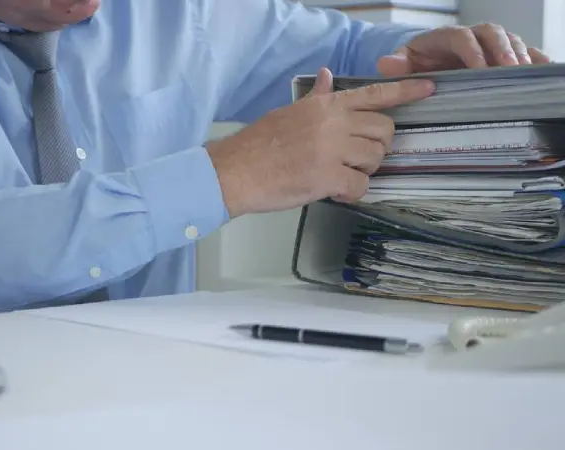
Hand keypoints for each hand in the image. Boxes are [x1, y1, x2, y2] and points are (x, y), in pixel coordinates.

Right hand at [207, 67, 434, 217]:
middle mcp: (333, 123)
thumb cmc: (258, 145)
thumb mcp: (289, 113)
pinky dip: (352, 194)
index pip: (374, 94)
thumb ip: (315, 99)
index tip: (429, 89)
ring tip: (339, 176)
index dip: (406, 91)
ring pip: (375, 159)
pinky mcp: (328, 178)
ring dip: (363, 171)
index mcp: (325, 106)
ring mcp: (332, 150)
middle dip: (377, 148)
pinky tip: (333, 193)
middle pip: (384, 131)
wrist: (236, 171)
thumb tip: (326, 77)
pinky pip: (361, 186)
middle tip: (355, 159)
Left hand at [377, 23, 550, 76]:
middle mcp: (471, 36)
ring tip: (525, 73)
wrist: (425, 59)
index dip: (472, 51)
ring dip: (519, 54)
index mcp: (446, 36)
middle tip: (510, 69)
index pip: (462, 37)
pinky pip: (521, 50)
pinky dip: (533, 57)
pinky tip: (543, 68)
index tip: (479, 69)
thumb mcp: (402, 62)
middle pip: (491, 33)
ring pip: (509, 40)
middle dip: (502, 49)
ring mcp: (488, 43)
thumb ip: (395, 64)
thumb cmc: (415, 62)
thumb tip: (386, 64)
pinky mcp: (500, 53)